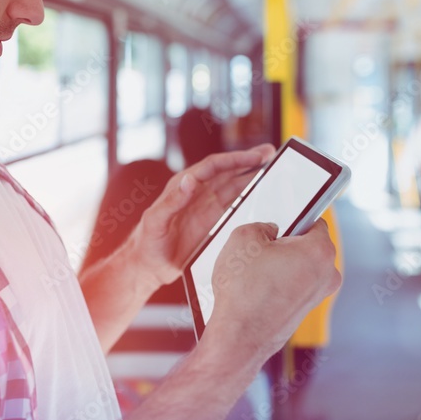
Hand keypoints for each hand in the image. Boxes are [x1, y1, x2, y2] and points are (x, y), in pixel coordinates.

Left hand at [124, 144, 276, 288]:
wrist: (148, 266)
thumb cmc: (147, 242)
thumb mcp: (156, 221)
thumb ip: (172, 201)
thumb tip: (189, 179)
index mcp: (183, 186)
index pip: (214, 166)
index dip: (235, 159)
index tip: (255, 156)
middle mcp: (197, 192)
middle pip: (228, 171)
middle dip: (249, 161)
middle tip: (271, 153)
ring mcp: (207, 205)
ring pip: (234, 185)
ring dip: (252, 176)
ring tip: (272, 168)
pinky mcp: (213, 220)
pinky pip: (234, 203)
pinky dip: (249, 196)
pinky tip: (262, 193)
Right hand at [205, 219, 340, 362]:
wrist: (239, 337)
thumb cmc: (244, 292)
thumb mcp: (244, 237)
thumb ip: (262, 225)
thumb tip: (267, 232)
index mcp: (320, 251)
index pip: (314, 220)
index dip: (294, 216)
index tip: (284, 217)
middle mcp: (327, 275)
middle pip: (307, 245)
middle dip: (284, 242)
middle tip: (260, 246)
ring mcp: (316, 296)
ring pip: (298, 266)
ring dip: (279, 264)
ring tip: (253, 270)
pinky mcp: (302, 312)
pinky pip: (291, 286)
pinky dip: (276, 283)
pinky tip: (255, 287)